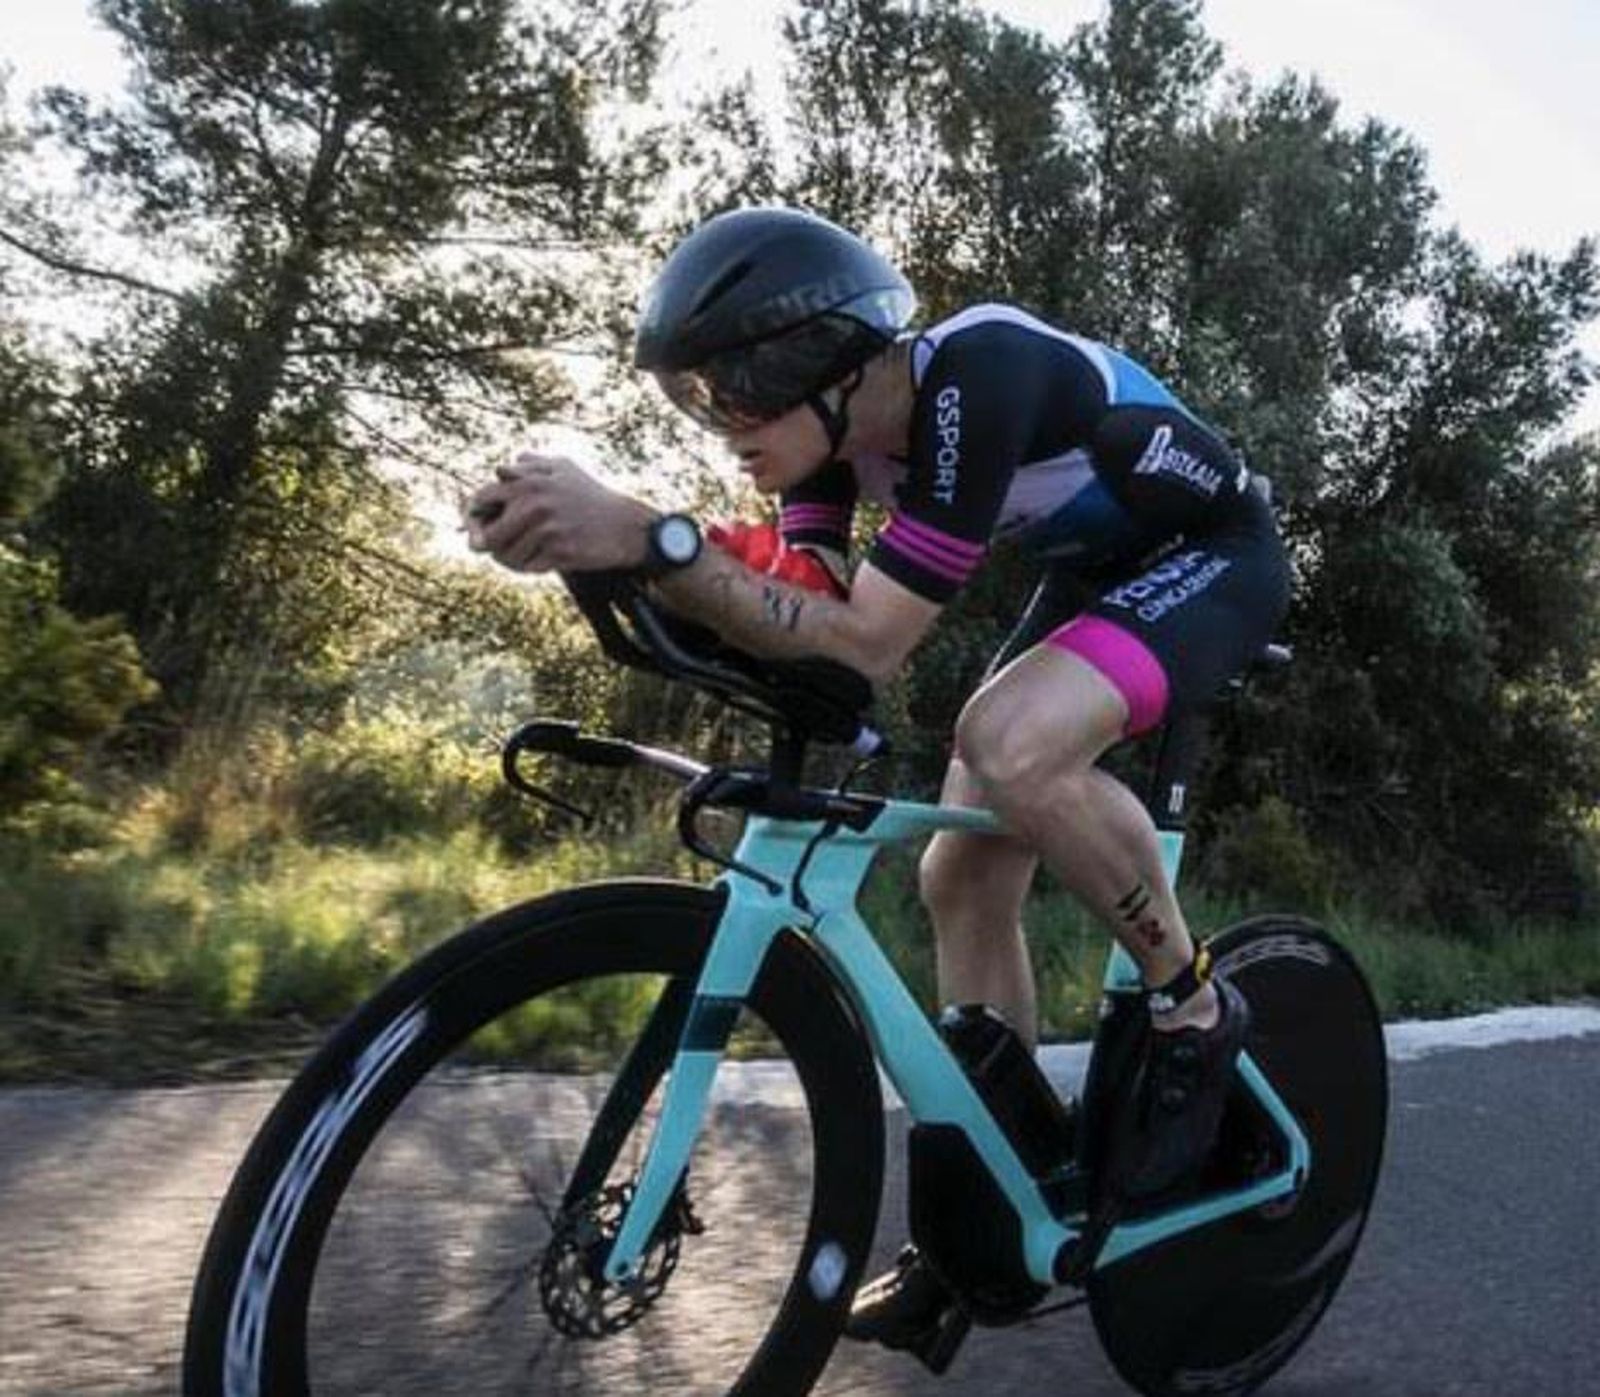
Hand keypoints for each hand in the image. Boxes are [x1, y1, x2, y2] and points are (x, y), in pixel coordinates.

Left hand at [463, 452, 655, 572]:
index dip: (471, 518)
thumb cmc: (592, 496)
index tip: (473, 531)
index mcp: (529, 480)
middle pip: (487, 536)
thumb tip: (500, 470)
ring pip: (506, 556)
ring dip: (511, 560)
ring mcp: (546, 529)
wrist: (626, 526)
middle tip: (492, 551)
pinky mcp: (559, 552)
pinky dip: (530, 567)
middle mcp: (534, 503)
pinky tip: (541, 560)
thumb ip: (530, 465)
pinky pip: (528, 568)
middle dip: (488, 546)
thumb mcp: (563, 468)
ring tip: (524, 555)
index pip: (480, 499)